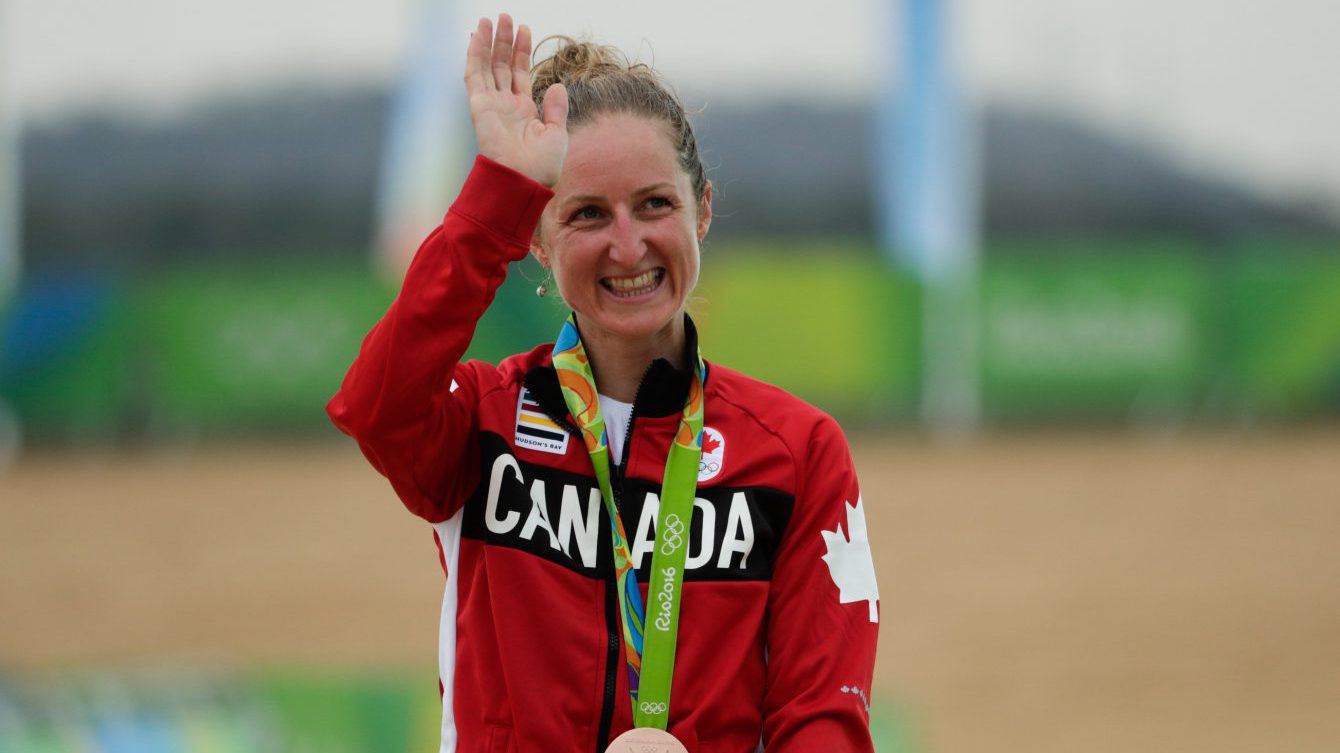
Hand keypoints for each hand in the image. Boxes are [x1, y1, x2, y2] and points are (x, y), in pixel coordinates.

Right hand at [465, 14, 568, 187]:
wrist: (524, 181)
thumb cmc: (542, 167)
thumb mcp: (557, 134)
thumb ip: (557, 109)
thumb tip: (557, 85)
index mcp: (524, 110)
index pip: (520, 74)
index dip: (522, 51)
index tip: (525, 30)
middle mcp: (506, 105)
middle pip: (503, 65)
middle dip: (504, 41)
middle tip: (505, 17)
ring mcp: (492, 104)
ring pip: (488, 66)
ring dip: (489, 42)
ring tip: (492, 19)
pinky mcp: (480, 106)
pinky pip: (475, 75)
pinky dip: (475, 55)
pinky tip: (478, 36)